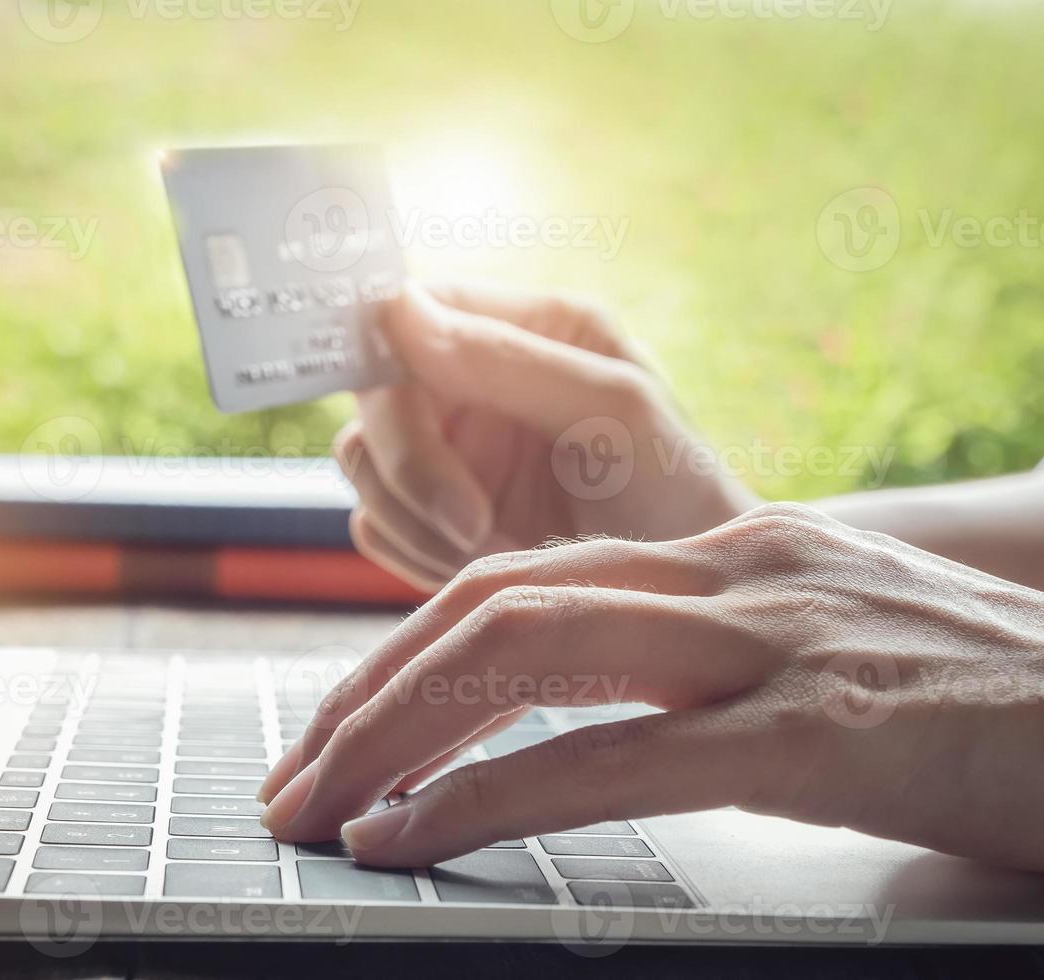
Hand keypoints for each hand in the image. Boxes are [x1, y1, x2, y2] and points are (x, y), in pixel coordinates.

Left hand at [259, 504, 1043, 881]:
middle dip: (371, 691)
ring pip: (528, 656)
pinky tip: (417, 841)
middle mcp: (737, 574)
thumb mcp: (834, 650)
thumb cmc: (1002, 698)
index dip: (414, 648)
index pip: (528, 577)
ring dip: (398, 735)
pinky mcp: (818, 734)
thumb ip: (723, 659)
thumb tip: (618, 713)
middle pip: (496, 603)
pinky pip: (613, 759)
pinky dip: (490, 801)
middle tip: (294, 772)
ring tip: (320, 806)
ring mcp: (774, 644)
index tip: (348, 721)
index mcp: (735, 553)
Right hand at [337, 283, 760, 589]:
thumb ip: (507, 357)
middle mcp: (477, 380)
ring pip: (361, 465)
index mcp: (529, 327)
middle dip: (412, 465)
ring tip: (501, 548)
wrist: (682, 610)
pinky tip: (482, 567)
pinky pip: (374, 527)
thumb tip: (399, 310)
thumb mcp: (614, 411)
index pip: (413, 310)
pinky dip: (416, 555)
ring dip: (418, 519)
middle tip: (474, 524)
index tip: (406, 414)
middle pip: (374, 394)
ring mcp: (450, 451)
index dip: (390, 358)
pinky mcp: (432, 518)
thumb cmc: (679, 495)